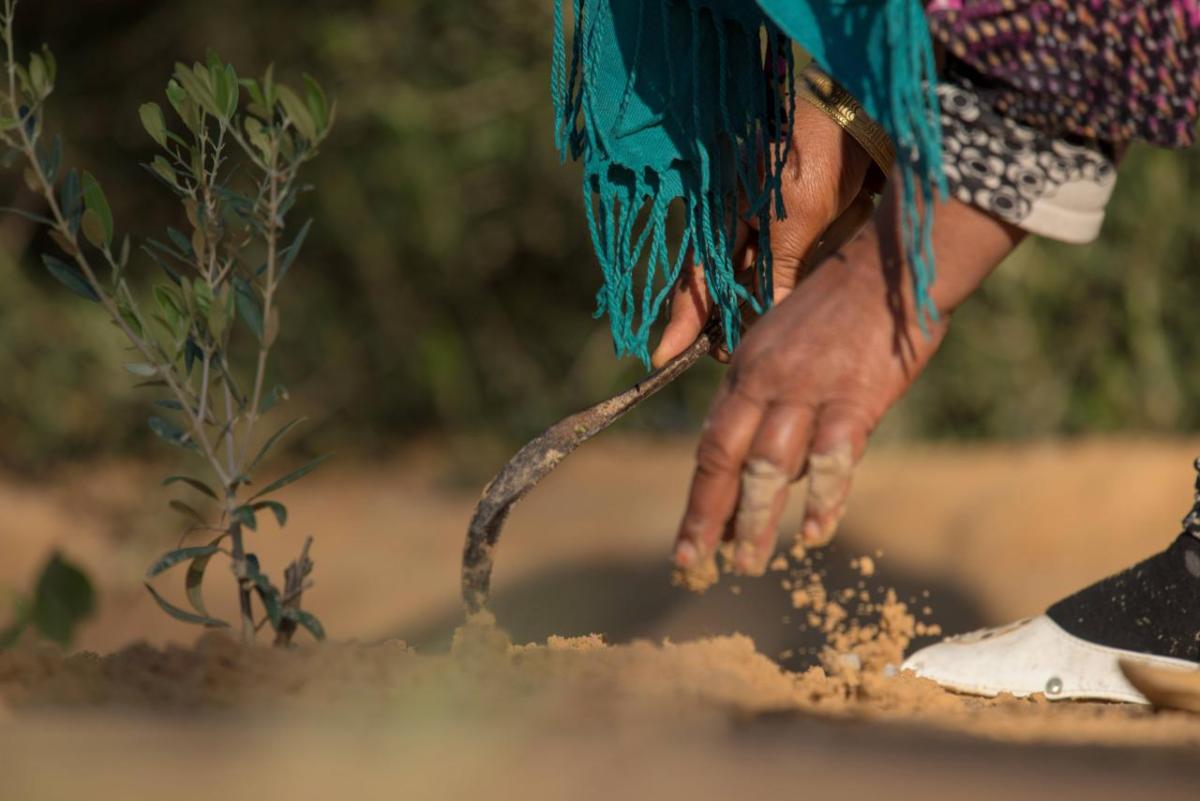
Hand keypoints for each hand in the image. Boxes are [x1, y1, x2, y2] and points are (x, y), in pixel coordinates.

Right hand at [652, 101, 875, 368]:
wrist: (858, 123)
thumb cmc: (816, 160)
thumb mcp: (794, 222)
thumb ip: (778, 273)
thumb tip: (766, 322)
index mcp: (722, 217)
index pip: (696, 280)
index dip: (681, 321)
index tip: (662, 358)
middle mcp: (735, 227)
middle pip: (715, 288)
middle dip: (715, 326)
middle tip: (722, 360)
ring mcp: (762, 231)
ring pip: (744, 287)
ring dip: (743, 318)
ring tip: (738, 352)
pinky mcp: (792, 235)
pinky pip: (774, 277)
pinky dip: (772, 300)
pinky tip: (772, 323)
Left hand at [673, 195, 1023, 579]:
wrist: (891, 267)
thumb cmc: (840, 310)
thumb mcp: (781, 342)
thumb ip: (765, 398)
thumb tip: (764, 465)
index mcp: (744, 370)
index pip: (710, 445)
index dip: (700, 498)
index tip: (688, 543)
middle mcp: (765, 381)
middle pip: (724, 460)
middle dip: (708, 518)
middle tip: (695, 566)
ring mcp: (808, 389)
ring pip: (768, 466)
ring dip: (756, 520)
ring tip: (747, 564)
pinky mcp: (855, 397)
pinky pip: (832, 457)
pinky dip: (822, 498)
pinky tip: (813, 534)